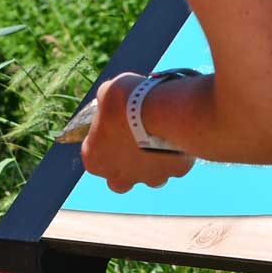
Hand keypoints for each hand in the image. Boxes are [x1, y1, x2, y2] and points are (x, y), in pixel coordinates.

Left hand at [79, 73, 194, 193]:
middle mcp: (118, 176)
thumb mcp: (108, 93)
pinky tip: (178, 135)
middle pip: (118, 179)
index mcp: (95, 160)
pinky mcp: (174, 172)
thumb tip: (112, 102)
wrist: (162, 109)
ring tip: (160, 138)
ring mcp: (148, 178)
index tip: (113, 125)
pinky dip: (177, 153)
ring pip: (150, 177)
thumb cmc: (127, 101)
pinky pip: (175, 165)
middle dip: (125, 166)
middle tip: (134, 142)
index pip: (93, 154)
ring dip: (153, 163)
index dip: (103, 139)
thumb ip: (106, 104)